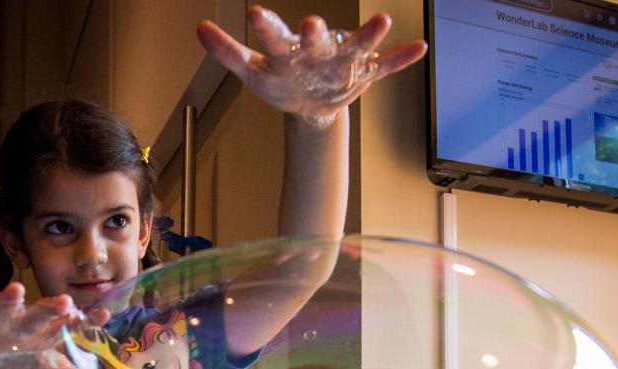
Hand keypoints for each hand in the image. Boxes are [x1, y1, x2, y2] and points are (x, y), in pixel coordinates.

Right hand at [0, 282, 110, 368]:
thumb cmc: (17, 354)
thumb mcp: (46, 366)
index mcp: (39, 330)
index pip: (66, 324)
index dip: (84, 321)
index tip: (104, 316)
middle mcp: (18, 324)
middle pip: (36, 316)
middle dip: (50, 309)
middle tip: (67, 302)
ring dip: (7, 301)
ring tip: (14, 289)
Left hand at [196, 7, 426, 123]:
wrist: (310, 103)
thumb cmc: (282, 81)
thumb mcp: (252, 72)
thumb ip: (227, 53)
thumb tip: (198, 28)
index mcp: (288, 50)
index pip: (274, 37)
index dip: (266, 27)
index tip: (255, 15)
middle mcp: (317, 50)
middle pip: (316, 41)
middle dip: (315, 34)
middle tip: (312, 25)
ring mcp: (342, 62)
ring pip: (356, 46)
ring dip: (367, 36)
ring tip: (382, 20)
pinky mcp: (362, 74)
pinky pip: (385, 66)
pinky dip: (400, 58)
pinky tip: (418, 49)